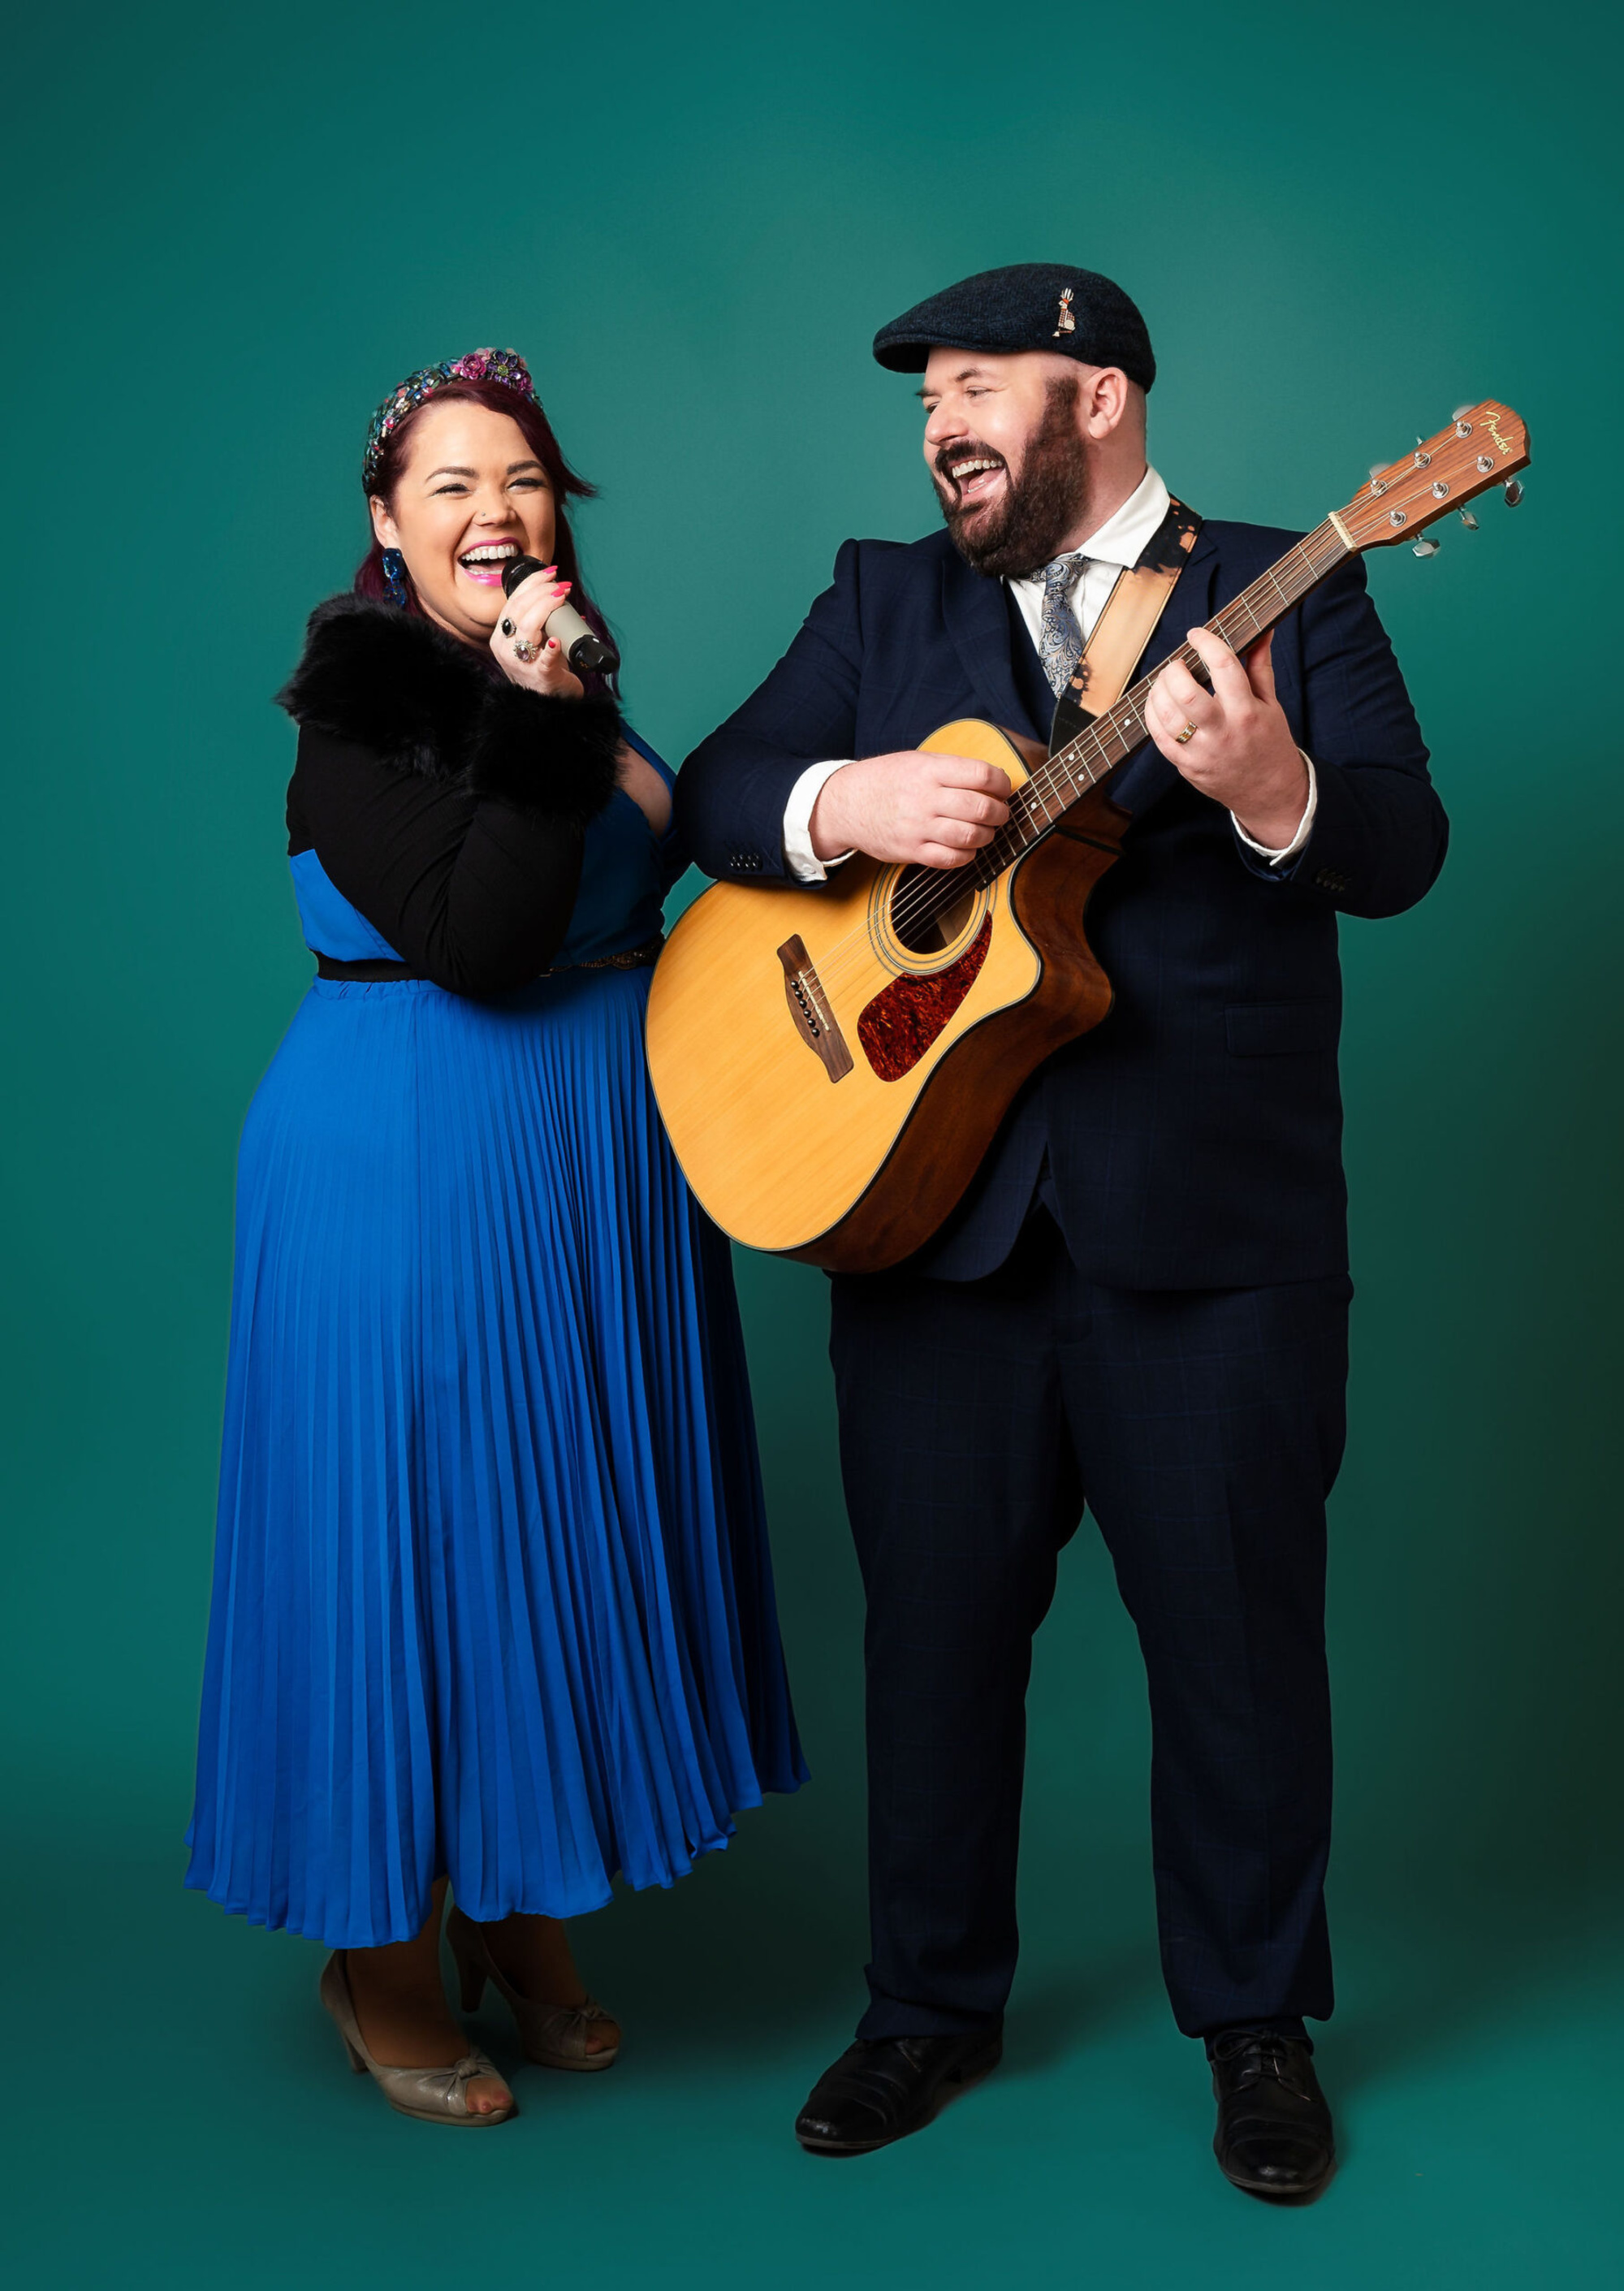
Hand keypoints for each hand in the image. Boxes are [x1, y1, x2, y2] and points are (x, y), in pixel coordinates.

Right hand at [490, 565, 584, 698]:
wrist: (550, 703)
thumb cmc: (543, 669)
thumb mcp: (535, 641)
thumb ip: (541, 620)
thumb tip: (562, 593)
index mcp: (502, 637)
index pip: (512, 602)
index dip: (531, 584)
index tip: (550, 572)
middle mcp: (506, 649)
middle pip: (518, 611)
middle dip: (541, 592)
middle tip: (561, 585)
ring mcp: (521, 664)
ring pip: (527, 630)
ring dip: (547, 608)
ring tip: (563, 597)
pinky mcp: (540, 677)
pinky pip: (543, 662)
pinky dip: (551, 650)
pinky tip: (556, 641)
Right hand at [809, 750, 1011, 868]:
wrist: (846, 804)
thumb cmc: (886, 780)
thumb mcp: (916, 761)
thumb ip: (951, 769)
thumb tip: (992, 781)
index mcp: (929, 770)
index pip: (982, 775)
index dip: (1002, 783)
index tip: (1003, 788)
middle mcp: (925, 798)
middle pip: (980, 808)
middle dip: (1000, 813)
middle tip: (1000, 813)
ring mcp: (918, 827)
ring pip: (970, 836)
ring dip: (987, 836)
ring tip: (987, 831)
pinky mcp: (911, 851)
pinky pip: (951, 859)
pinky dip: (968, 855)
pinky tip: (968, 848)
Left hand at [1147, 627, 1307, 848]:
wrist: (1268, 792)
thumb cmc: (1269, 742)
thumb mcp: (1271, 703)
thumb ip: (1260, 666)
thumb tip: (1263, 631)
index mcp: (1247, 712)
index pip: (1223, 665)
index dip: (1205, 643)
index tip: (1196, 634)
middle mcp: (1223, 732)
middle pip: (1186, 693)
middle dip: (1175, 670)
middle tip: (1177, 664)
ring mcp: (1201, 753)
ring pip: (1167, 716)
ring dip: (1158, 691)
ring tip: (1165, 681)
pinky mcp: (1186, 767)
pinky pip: (1159, 738)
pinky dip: (1152, 714)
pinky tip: (1158, 703)